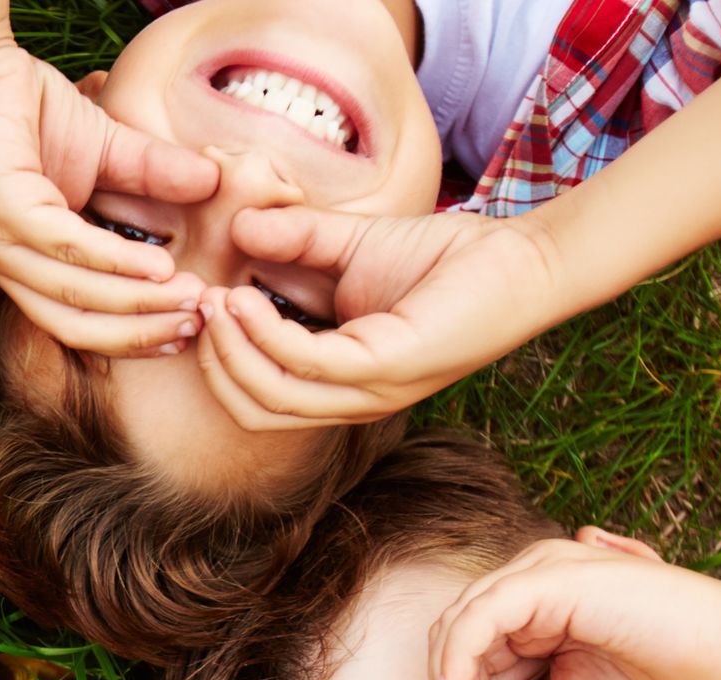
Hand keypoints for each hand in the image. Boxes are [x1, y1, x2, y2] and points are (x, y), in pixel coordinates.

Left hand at [0, 22, 220, 354]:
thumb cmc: (32, 111)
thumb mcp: (107, 151)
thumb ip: (153, 174)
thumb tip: (213, 183)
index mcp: (29, 265)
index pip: (82, 322)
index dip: (136, 334)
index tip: (191, 330)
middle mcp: (9, 265)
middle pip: (78, 325)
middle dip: (142, 330)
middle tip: (197, 322)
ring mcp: (0, 240)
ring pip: (74, 294)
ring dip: (138, 302)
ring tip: (188, 295)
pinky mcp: (2, 209)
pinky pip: (65, 247)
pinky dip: (114, 261)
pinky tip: (157, 265)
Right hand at [196, 208, 568, 427]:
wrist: (521, 258)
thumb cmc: (446, 259)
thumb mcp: (350, 245)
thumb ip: (295, 240)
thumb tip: (237, 228)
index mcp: (340, 381)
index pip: (257, 397)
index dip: (217, 356)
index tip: (199, 300)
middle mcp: (352, 399)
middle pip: (254, 410)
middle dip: (213, 360)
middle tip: (199, 304)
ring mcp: (371, 390)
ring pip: (271, 397)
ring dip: (231, 349)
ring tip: (217, 298)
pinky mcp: (390, 368)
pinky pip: (306, 364)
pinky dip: (265, 334)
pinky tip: (246, 296)